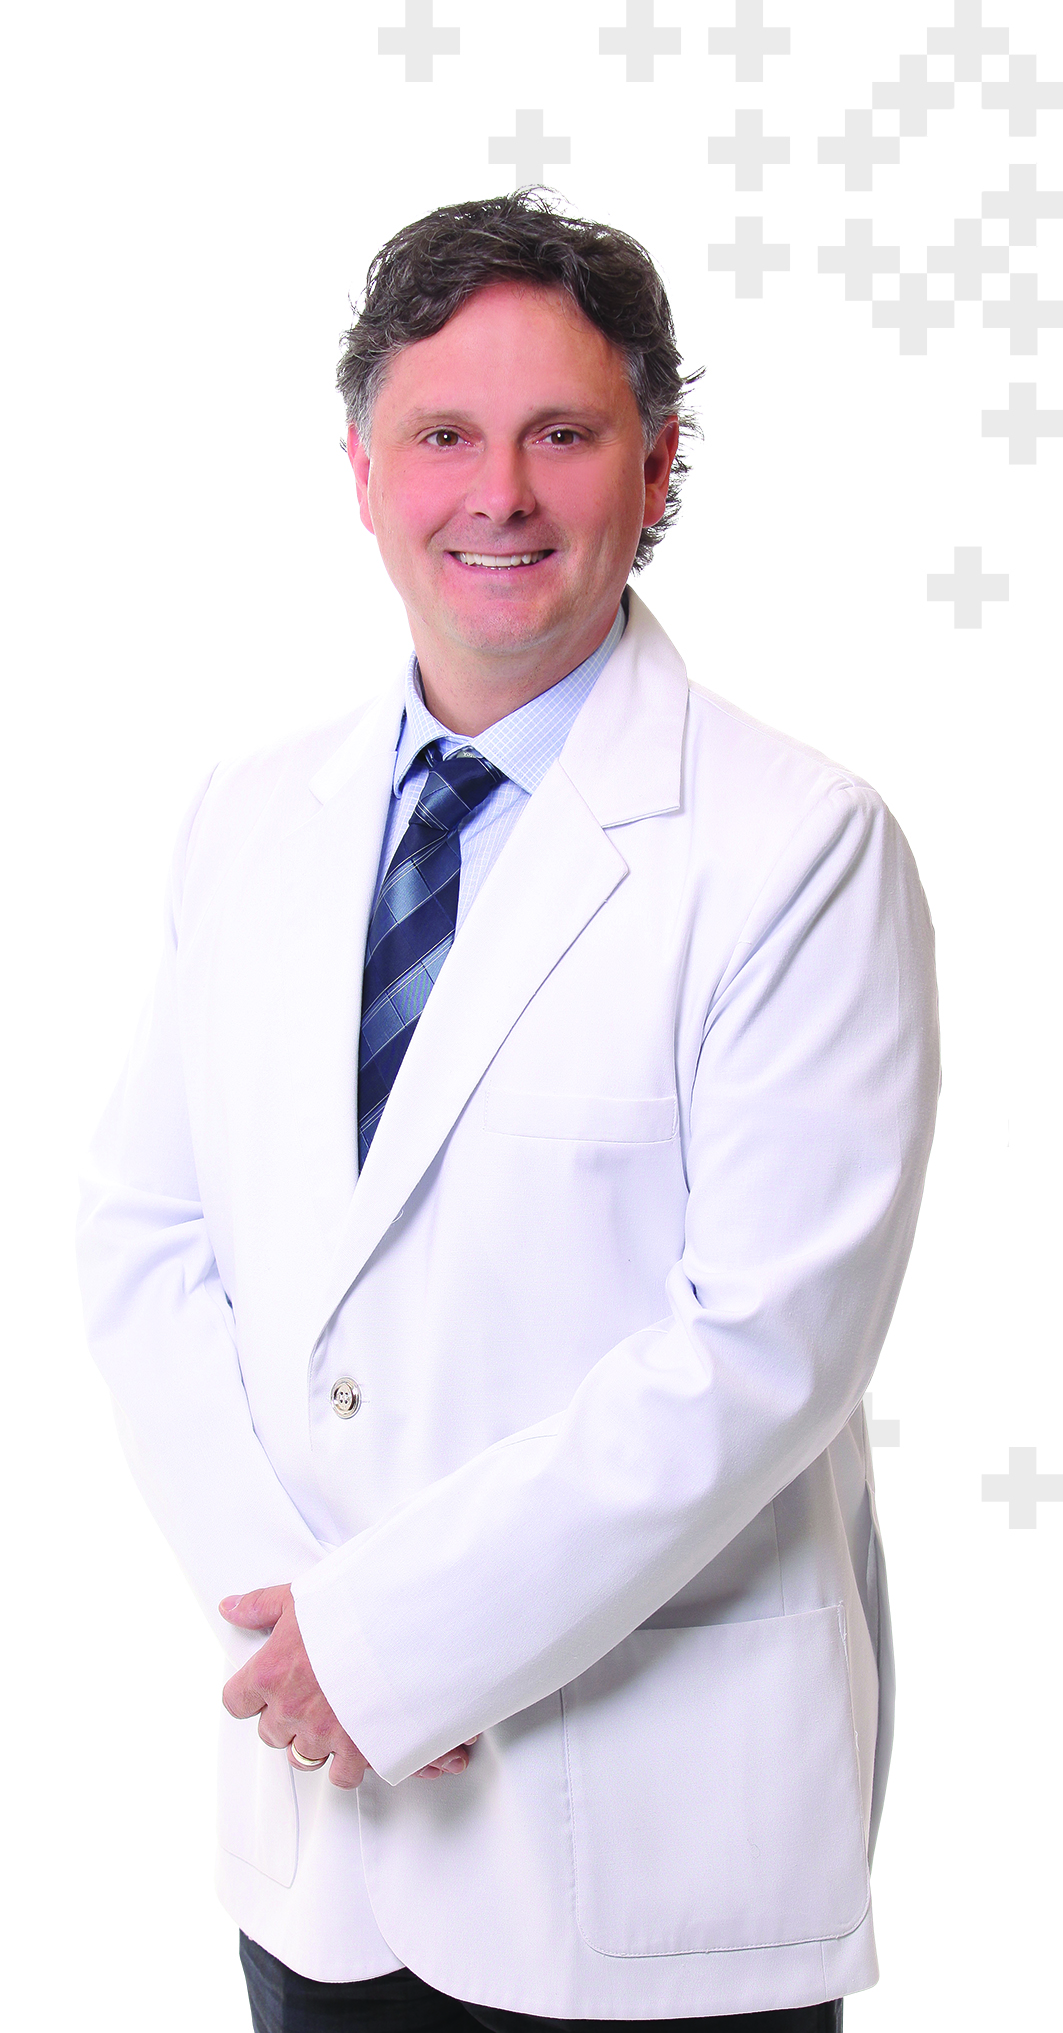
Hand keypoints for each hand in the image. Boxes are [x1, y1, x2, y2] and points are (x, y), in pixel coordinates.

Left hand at [219, 1585, 477, 1784]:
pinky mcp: (357, 1751)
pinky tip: (355, 1742)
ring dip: (313, 1741)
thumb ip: (259, 1606)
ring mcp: (323, 1734)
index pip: (236, 1701)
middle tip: (306, 1697)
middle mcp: (291, 1710)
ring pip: (302, 1756)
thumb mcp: (299, 1597)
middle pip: (270, 1733)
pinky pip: (340, 1776)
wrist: (404, 1630)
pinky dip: (346, 1764)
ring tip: (331, 1718)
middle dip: (284, 1718)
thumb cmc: (354, 1611)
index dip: (249, 1695)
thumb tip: (229, 1608)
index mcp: (270, 1674)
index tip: (262, 1688)